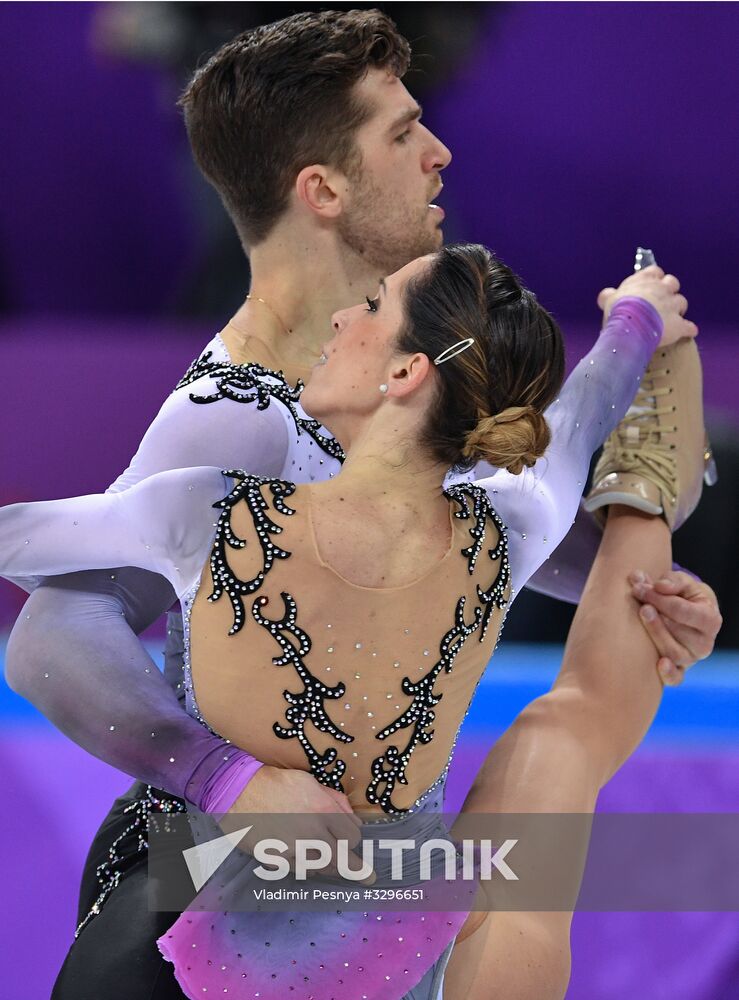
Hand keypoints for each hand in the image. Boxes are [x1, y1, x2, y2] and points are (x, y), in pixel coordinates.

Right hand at [221, 764, 373, 882]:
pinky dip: (308, 867)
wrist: (240, 793)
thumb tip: (354, 821)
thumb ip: (337, 801)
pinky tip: (306, 859)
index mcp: (323, 811)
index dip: (354, 839)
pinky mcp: (277, 862)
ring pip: (323, 870)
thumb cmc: (278, 784)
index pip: (353, 837)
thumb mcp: (312, 782)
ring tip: (335, 866)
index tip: (352, 841)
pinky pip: (301, 871)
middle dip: (355, 868)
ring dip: (330, 867)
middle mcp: (312, 834)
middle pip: (342, 861)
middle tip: (368, 878)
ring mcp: (294, 851)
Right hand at [597, 266, 696, 346]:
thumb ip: (609, 296)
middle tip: (661, 301)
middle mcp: (661, 289)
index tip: (650, 285)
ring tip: (671, 318)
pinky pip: (689, 326)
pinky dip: (688, 329)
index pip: (655, 271)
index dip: (654, 278)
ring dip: (678, 309)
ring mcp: (672, 306)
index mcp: (644, 281)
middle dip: (669, 291)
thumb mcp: (609, 301)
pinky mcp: (679, 324)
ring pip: (682, 302)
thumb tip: (607, 294)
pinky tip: (688, 332)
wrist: (630, 326)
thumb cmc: (618, 311)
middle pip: (672, 283)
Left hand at [629, 569, 721, 685]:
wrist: (682, 613)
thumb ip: (672, 581)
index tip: (640, 588)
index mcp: (710, 619)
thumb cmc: (682, 596)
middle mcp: (704, 643)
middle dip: (656, 616)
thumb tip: (658, 586)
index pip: (683, 611)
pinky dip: (668, 674)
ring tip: (642, 616)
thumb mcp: (682, 583)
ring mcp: (691, 658)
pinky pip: (675, 679)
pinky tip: (659, 664)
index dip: (660, 599)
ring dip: (656, 634)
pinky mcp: (679, 670)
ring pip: (674, 653)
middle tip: (640, 604)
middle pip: (678, 633)